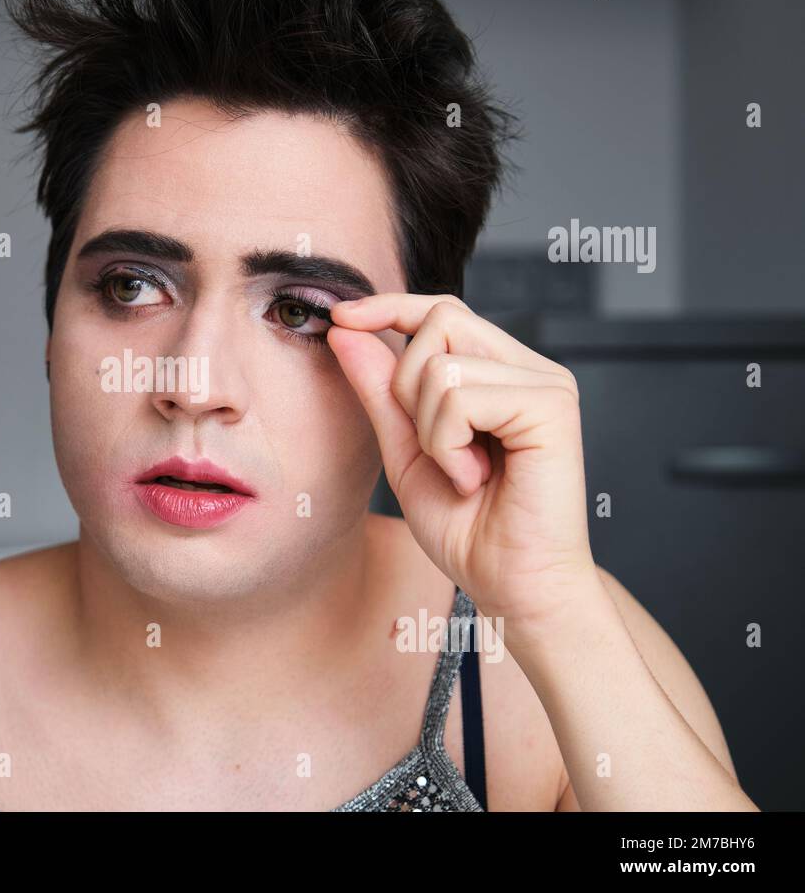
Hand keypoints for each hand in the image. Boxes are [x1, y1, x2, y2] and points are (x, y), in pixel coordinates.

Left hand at [327, 293, 598, 628]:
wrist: (512, 586)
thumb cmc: (468, 527)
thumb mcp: (405, 450)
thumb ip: (380, 390)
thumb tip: (346, 330)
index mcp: (499, 372)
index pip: (442, 310)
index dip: (389, 306)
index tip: (342, 316)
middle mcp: (528, 367)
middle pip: (439, 321)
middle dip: (406, 387)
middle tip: (433, 449)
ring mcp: (545, 382)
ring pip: (441, 365)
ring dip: (429, 430)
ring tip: (462, 472)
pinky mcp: (551, 404)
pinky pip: (461, 396)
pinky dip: (448, 444)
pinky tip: (475, 478)